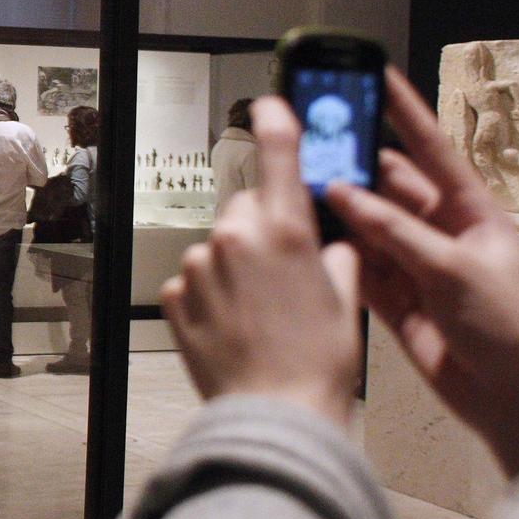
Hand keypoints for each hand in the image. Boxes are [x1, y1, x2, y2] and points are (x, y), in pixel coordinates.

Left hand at [161, 98, 361, 426]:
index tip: (266, 104)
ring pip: (216, 247)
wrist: (275, 414)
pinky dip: (207, 294)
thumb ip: (334, 257)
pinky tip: (229, 325)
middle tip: (280, 273)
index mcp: (286, 231)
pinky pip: (191, 279)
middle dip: (259, 229)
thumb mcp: (344, 301)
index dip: (274, 122)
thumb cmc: (317, 364)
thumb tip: (328, 245)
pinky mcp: (174, 295)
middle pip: (243, 208)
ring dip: (231, 267)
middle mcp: (236, 239)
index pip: (278, 155)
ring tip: (255, 313)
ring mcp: (199, 266)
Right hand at [327, 68, 518, 475]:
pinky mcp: (394, 299)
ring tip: (297, 188)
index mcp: (469, 209)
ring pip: (366, 226)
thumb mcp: (454, 267)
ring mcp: (414, 264)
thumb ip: (394, 230)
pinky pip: (357, 266)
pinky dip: (335, 255)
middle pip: (387, 187)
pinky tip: (308, 239)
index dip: (403, 112)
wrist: (516, 397)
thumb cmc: (509, 324)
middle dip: (352, 167)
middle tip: (311, 144)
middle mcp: (439, 230)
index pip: (431, 148)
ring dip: (337, 212)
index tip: (375, 77)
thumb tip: (340, 194)